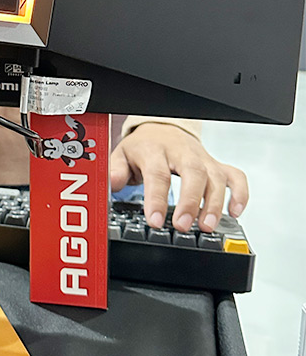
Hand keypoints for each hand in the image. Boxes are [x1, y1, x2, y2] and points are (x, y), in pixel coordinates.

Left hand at [110, 123, 247, 233]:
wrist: (161, 129)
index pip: (158, 173)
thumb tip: (114, 184)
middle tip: (183, 226)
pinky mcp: (216, 165)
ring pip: (215, 177)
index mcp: (155, 150)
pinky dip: (240, 194)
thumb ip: (116, 170)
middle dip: (190, 202)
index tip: (154, 221)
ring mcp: (202, 159)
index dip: (156, 198)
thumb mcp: (122, 154)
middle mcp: (182, 153)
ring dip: (214, 204)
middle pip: (193, 173)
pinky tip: (235, 212)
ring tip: (206, 226)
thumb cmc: (143, 147)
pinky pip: (235, 177)